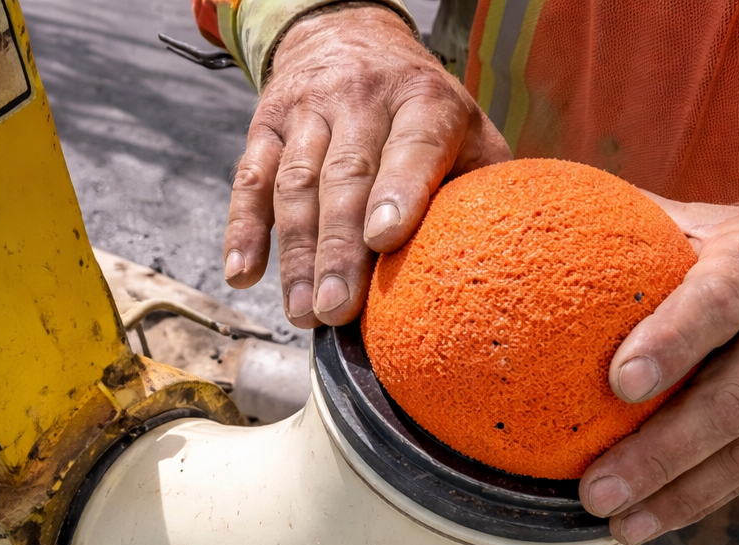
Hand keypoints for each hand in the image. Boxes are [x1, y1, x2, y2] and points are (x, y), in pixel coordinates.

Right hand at [223, 4, 510, 328]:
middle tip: (337, 310)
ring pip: (296, 184)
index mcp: (424, 102)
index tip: (385, 240)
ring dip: (296, 255)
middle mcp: (362, 99)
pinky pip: (250, 179)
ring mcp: (308, 111)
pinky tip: (242, 274)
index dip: (398, 191)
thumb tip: (497, 262)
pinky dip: (243, 228)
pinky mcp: (266, 125)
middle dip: (339, 249)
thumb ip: (480, 184)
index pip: (411, 146)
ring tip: (303, 313)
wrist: (351, 37)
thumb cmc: (425, 112)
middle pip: (345, 178)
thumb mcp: (467, 130)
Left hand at [580, 197, 738, 544]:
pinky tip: (645, 524)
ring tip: (616, 522)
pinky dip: (697, 502)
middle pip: (729, 403)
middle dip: (659, 454)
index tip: (621, 381)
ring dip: (675, 496)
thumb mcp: (715, 224)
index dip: (673, 342)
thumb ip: (642, 230)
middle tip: (596, 488)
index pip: (718, 303)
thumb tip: (543, 229)